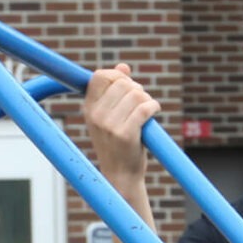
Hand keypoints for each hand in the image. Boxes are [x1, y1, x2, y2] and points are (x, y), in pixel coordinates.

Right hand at [83, 63, 160, 187]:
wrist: (121, 176)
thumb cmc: (118, 145)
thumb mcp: (110, 117)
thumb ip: (115, 91)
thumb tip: (123, 66)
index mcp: (89, 109)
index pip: (99, 76)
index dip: (117, 75)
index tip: (127, 85)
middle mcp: (96, 116)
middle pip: (122, 82)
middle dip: (137, 89)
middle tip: (141, 102)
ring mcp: (109, 126)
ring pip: (136, 94)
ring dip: (147, 100)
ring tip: (147, 111)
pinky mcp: (125, 135)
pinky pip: (144, 108)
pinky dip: (153, 107)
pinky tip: (154, 113)